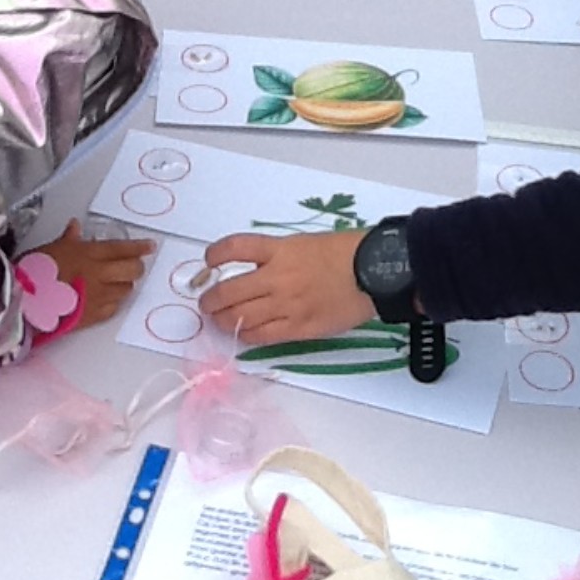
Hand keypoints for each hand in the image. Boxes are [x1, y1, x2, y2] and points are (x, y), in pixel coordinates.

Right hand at [39, 219, 155, 329]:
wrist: (21, 303)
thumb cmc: (32, 272)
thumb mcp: (49, 248)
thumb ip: (68, 239)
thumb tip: (75, 226)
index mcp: (89, 254)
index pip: (122, 249)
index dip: (139, 247)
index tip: (150, 246)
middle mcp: (99, 275)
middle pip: (133, 270)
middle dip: (136, 266)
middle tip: (132, 266)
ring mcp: (98, 297)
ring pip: (126, 290)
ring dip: (124, 285)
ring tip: (116, 283)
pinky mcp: (92, 316)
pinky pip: (113, 308)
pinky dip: (113, 303)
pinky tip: (106, 300)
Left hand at [198, 230, 371, 345]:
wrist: (372, 272)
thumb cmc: (343, 253)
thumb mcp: (304, 243)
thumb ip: (276, 256)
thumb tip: (251, 272)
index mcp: (280, 250)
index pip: (234, 248)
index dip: (214, 255)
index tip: (209, 260)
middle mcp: (278, 277)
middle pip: (228, 291)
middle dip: (211, 299)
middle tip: (207, 302)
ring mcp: (287, 304)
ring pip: (239, 317)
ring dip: (222, 320)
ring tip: (219, 319)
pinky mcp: (298, 328)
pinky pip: (261, 336)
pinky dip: (245, 335)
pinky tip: (242, 333)